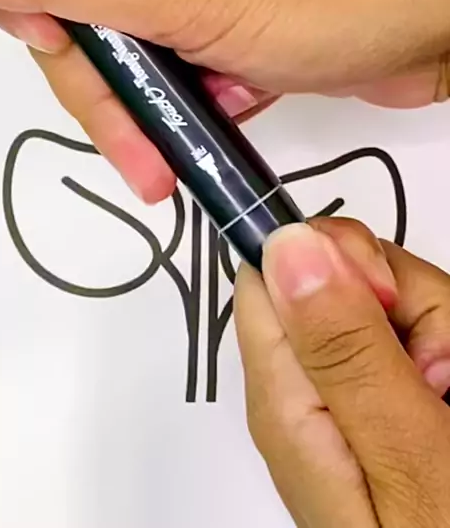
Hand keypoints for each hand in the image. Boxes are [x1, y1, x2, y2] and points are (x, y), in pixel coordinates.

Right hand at [0, 0, 449, 199]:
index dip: (40, 11)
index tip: (85, 60)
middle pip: (75, 8)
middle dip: (104, 87)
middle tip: (143, 148)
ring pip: (126, 48)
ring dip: (149, 106)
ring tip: (184, 153)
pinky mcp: (229, 10)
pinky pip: (178, 61)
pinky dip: (194, 100)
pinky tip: (231, 111)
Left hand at [234, 218, 449, 526]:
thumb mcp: (405, 455)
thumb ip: (344, 350)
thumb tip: (283, 246)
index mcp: (287, 399)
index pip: (270, 271)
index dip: (331, 261)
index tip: (385, 299)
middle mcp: (308, 391)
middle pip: (337, 277)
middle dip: (406, 299)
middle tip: (436, 366)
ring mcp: (351, 395)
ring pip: (389, 302)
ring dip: (439, 329)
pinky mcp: (387, 402)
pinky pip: (415, 339)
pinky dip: (446, 353)